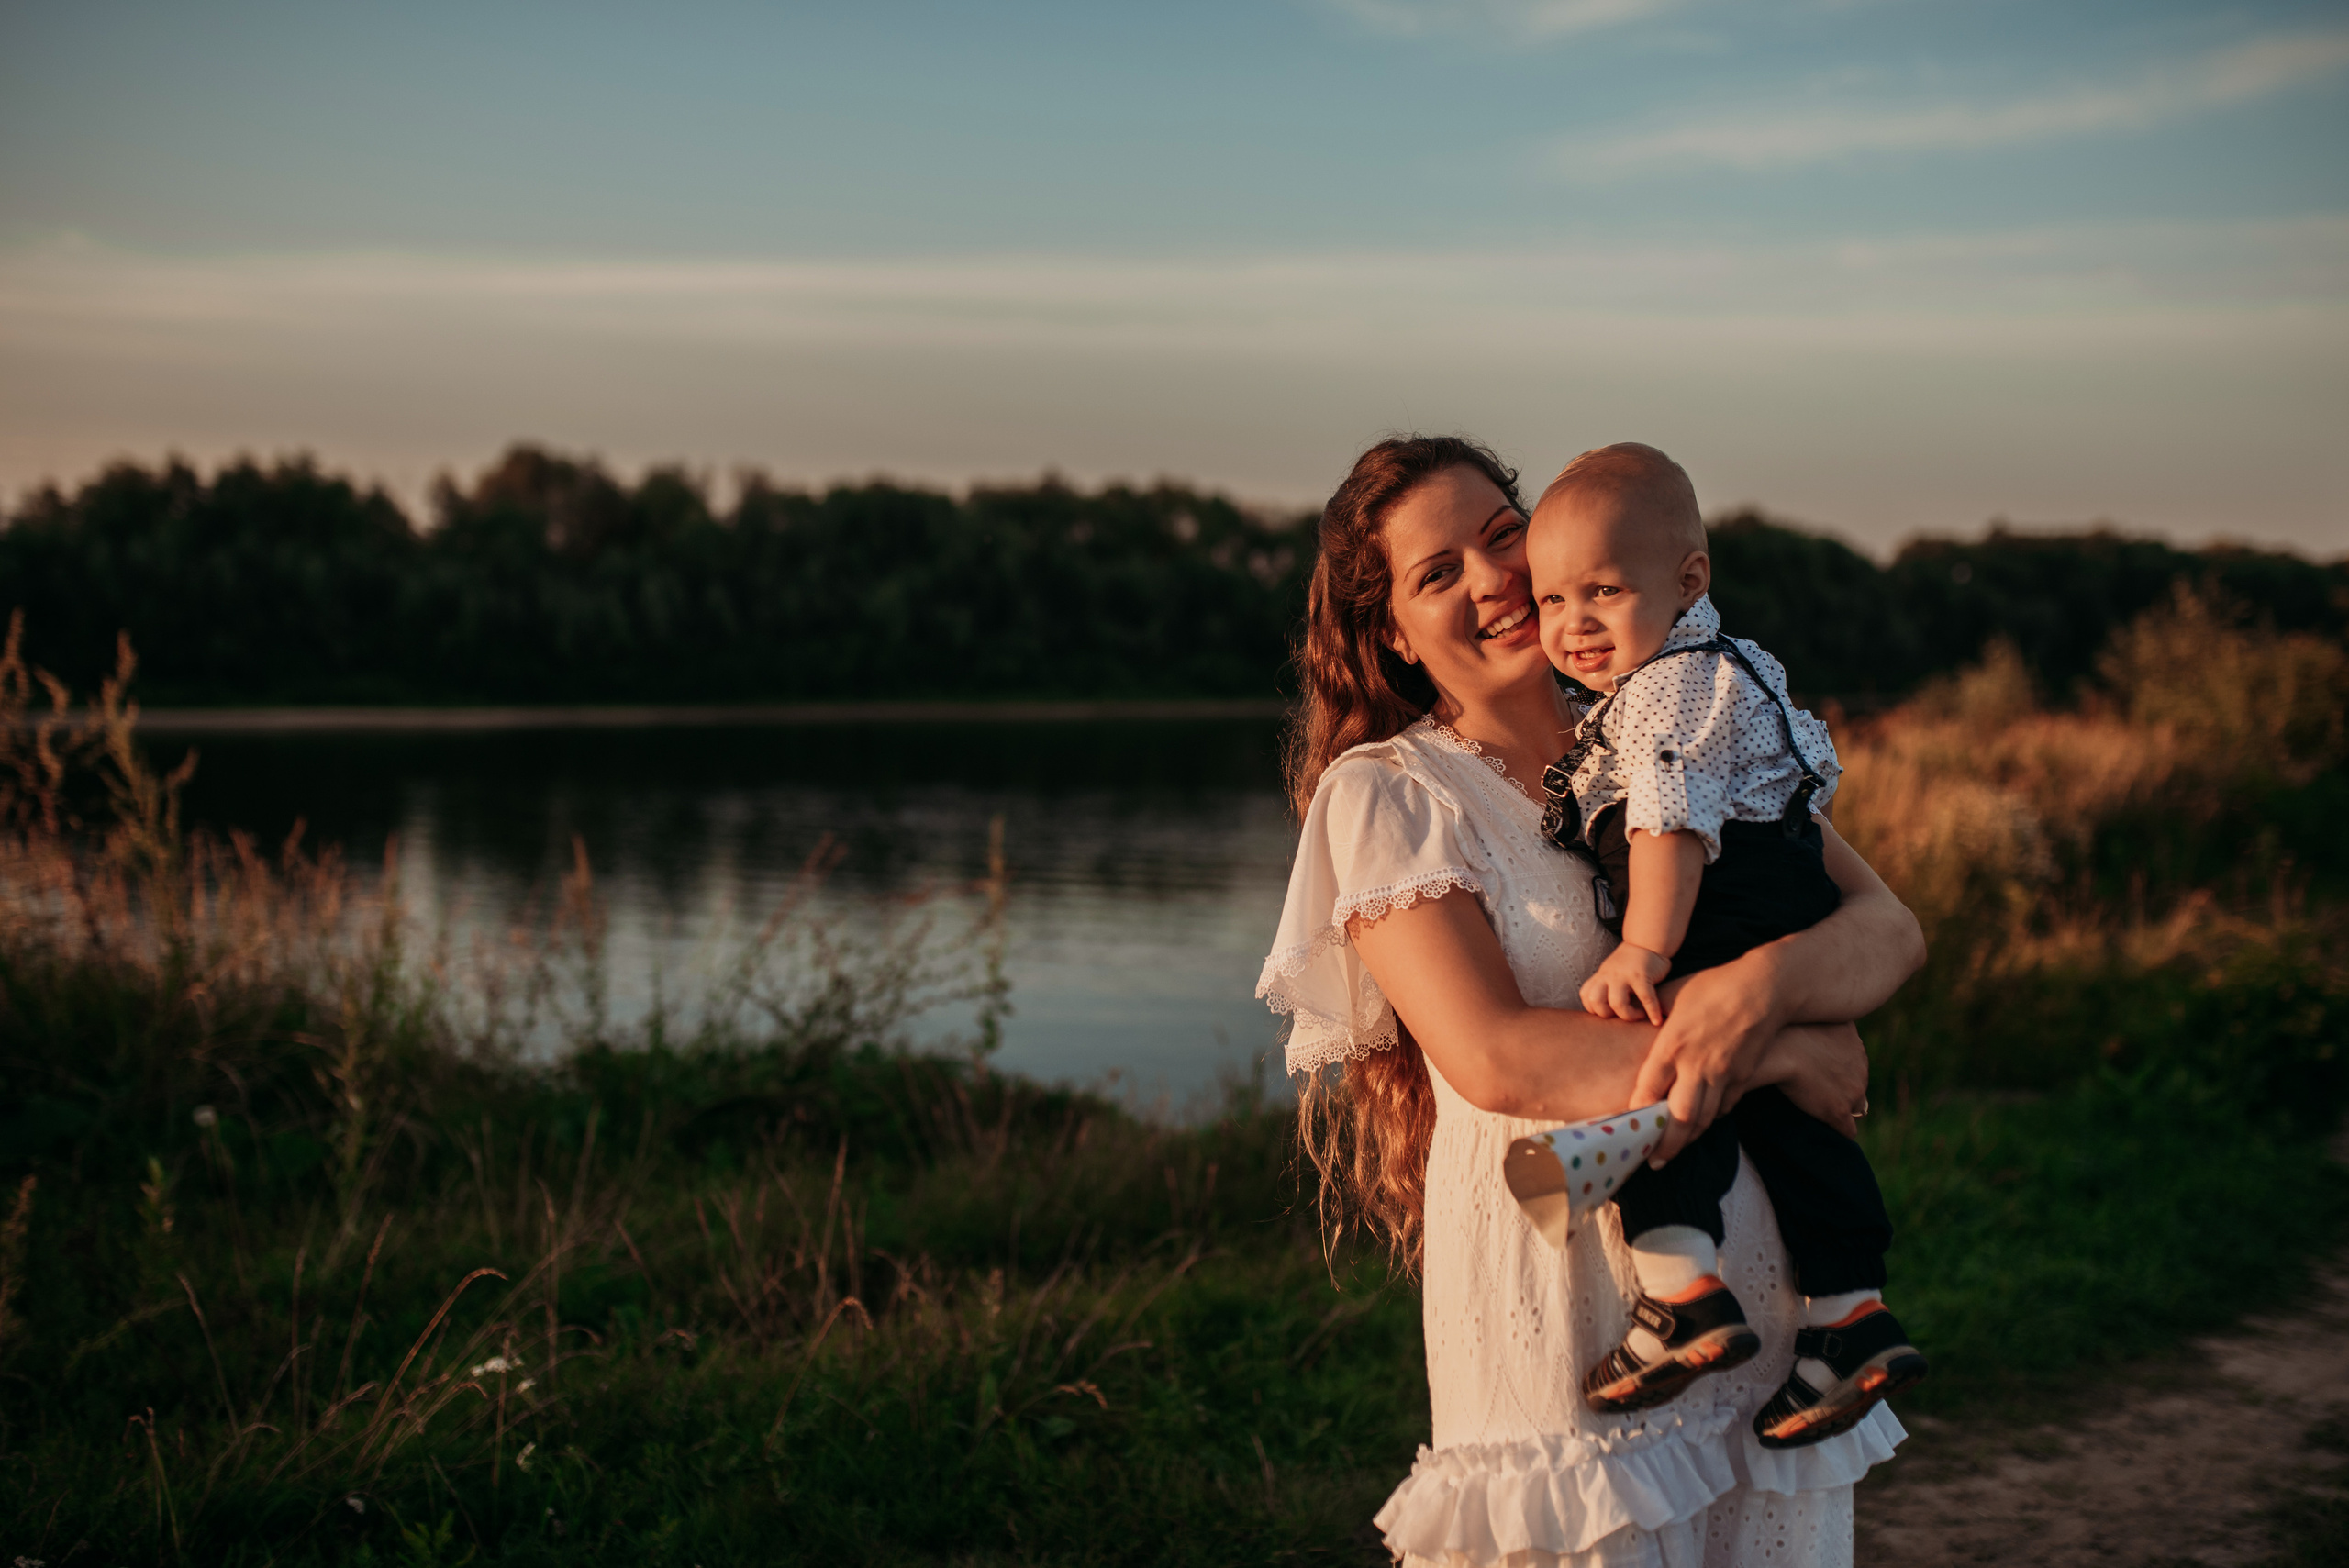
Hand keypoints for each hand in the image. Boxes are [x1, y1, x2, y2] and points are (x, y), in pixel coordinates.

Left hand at [1580, 942, 1671, 1024]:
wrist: (1646, 941)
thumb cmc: (1630, 962)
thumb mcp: (1611, 971)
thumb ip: (1605, 985)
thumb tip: (1602, 1010)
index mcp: (1600, 975)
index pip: (1586, 996)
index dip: (1594, 1009)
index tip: (1609, 1013)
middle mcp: (1609, 975)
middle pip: (1596, 1001)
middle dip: (1608, 1015)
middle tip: (1622, 1015)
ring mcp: (1625, 975)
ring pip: (1617, 1003)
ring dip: (1628, 1016)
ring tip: (1639, 1015)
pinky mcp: (1642, 976)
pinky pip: (1645, 999)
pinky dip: (1652, 1012)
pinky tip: (1657, 1020)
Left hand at [1629, 957, 1784, 1162]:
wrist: (1766, 988)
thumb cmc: (1716, 984)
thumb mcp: (1677, 993)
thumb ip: (1655, 1012)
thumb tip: (1632, 1016)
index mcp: (1673, 1044)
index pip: (1649, 1088)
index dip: (1636, 1112)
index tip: (1626, 1128)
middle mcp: (1697, 1065)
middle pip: (1679, 1116)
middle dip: (1666, 1144)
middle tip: (1653, 1161)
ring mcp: (1723, 1074)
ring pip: (1705, 1118)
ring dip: (1689, 1139)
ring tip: (1674, 1152)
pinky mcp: (1743, 1076)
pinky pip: (1725, 1106)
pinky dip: (1713, 1119)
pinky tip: (1703, 1124)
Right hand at [1761, 1022, 1869, 1138]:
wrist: (1779, 1049)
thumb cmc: (1786, 1028)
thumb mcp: (1813, 1014)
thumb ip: (1822, 1023)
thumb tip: (1819, 1018)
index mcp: (1855, 1043)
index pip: (1854, 1061)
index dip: (1837, 1067)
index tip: (1820, 1070)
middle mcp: (1860, 1066)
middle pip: (1857, 1083)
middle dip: (1842, 1085)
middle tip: (1816, 1086)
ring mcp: (1852, 1091)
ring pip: (1856, 1106)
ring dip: (1841, 1106)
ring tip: (1818, 1107)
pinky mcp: (1838, 1111)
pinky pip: (1848, 1129)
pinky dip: (1840, 1129)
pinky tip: (1827, 1128)